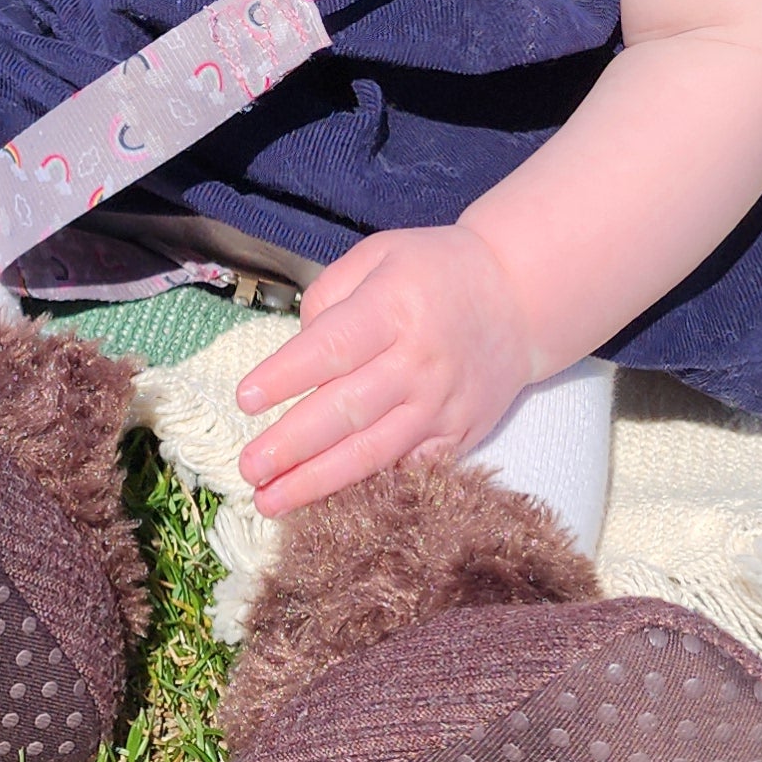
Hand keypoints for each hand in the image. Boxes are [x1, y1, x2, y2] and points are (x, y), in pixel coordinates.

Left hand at [234, 224, 539, 515]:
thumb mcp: (378, 255)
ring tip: (272, 500)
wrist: (517, 297)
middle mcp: (418, 361)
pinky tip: (330, 506)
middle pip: (347, 410)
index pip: (331, 348)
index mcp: (392, 308)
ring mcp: (441, 404)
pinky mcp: (459, 435)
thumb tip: (296, 353)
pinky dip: (370, 490)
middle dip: (293, 445)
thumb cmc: (433, 271)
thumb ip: (329, 296)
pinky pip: (410, 470)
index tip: (245, 400)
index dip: (285, 376)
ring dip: (319, 481)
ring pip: (374, 451)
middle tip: (249, 469)